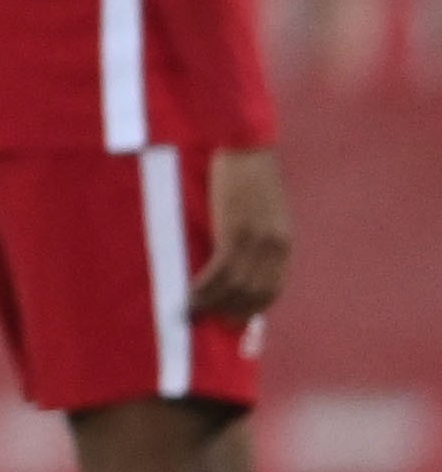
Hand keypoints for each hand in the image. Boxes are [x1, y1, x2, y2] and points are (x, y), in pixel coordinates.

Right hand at [191, 147, 291, 319]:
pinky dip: (204, 290)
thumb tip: (233, 252)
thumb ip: (254, 231)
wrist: (245, 147)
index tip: (234, 320)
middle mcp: (274, 247)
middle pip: (255, 294)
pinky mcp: (236, 234)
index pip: (272, 288)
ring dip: (213, 305)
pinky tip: (189, 296)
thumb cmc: (247, 172)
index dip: (253, 308)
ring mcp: (256, 242)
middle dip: (233, 314)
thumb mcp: (260, 207)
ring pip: (236, 288)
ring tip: (192, 314)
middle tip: (211, 324)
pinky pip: (219, 273)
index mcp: (282, 242)